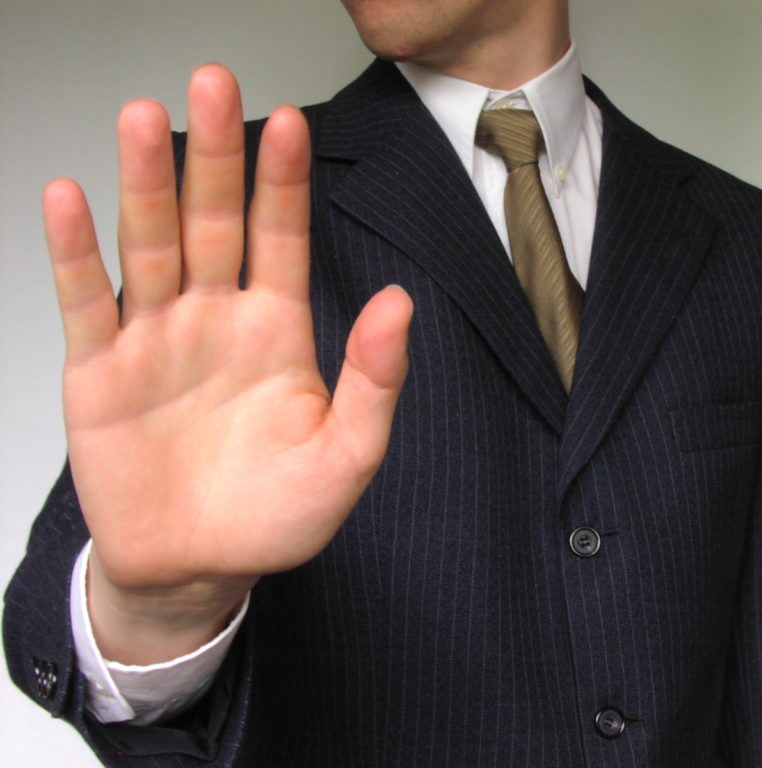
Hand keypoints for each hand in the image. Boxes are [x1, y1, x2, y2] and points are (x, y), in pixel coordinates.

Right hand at [44, 64, 412, 663]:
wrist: (200, 570)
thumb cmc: (278, 515)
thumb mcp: (347, 455)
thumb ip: (374, 380)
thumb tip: (402, 303)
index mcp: (277, 330)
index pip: (281, 238)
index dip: (284, 181)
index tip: (289, 121)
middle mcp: (216, 319)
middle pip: (214, 221)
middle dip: (214, 154)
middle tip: (210, 83)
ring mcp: (156, 339)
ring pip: (150, 244)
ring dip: (144, 182)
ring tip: (142, 117)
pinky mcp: (101, 372)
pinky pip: (86, 302)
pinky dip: (76, 253)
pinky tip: (69, 198)